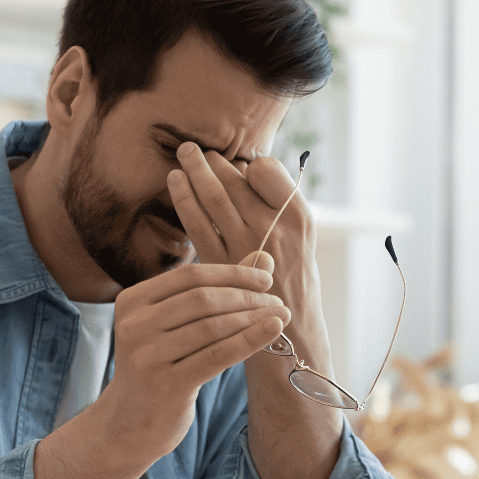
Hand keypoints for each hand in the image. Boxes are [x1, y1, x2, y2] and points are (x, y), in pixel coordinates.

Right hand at [97, 258, 290, 459]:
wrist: (130, 424)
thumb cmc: (160, 367)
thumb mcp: (177, 325)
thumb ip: (215, 290)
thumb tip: (263, 258)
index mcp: (132, 301)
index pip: (190, 276)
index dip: (232, 273)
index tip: (265, 279)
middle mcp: (134, 325)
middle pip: (202, 298)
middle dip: (246, 297)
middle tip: (277, 301)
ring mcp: (147, 356)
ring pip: (212, 326)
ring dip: (253, 318)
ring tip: (281, 317)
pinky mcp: (166, 384)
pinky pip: (217, 355)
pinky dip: (249, 340)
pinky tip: (272, 331)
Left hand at [167, 142, 312, 270]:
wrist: (290, 330)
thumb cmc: (295, 279)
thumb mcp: (304, 238)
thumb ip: (280, 206)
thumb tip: (246, 170)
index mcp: (299, 217)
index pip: (266, 170)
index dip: (249, 165)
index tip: (239, 167)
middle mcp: (273, 228)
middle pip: (235, 180)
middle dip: (212, 161)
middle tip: (194, 149)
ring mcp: (246, 245)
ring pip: (213, 196)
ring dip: (194, 171)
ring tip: (183, 154)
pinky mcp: (221, 263)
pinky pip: (197, 223)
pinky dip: (184, 199)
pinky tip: (175, 183)